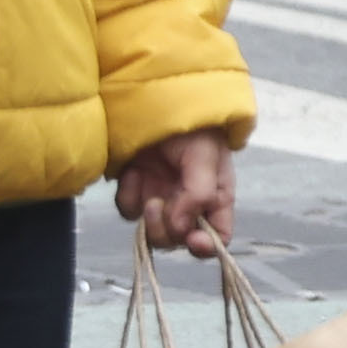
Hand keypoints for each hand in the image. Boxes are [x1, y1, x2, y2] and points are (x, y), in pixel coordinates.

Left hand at [115, 127, 237, 254]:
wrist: (152, 100)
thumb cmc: (191, 125)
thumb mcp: (204, 155)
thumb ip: (199, 193)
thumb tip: (182, 228)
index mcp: (215, 197)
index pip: (218, 237)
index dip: (208, 247)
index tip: (193, 240)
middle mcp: (189, 204)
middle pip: (179, 240)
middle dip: (167, 228)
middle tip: (157, 202)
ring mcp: (161, 198)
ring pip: (152, 232)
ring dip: (146, 214)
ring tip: (144, 180)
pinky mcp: (136, 190)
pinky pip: (129, 212)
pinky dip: (128, 195)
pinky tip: (133, 172)